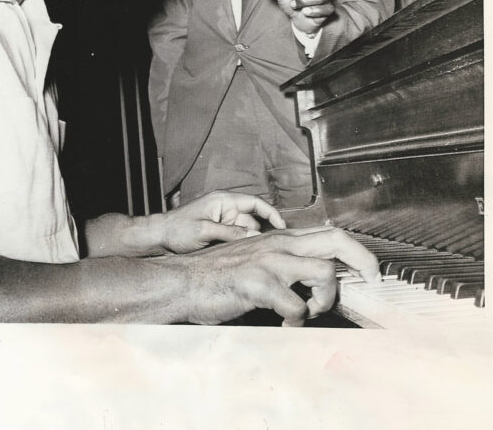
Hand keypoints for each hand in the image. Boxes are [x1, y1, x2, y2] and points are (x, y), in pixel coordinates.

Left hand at [161, 191, 285, 253]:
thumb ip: (230, 233)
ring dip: (252, 242)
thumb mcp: (204, 231)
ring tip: (259, 256)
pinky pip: (237, 238)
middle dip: (262, 232)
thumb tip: (255, 237)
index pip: (255, 203)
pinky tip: (246, 258)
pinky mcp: (219, 232)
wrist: (159, 237)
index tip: (283, 227)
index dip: (271, 213)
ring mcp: (223, 220)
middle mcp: (226, 209)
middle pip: (253, 219)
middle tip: (272, 249)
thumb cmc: (177, 230)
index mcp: (224, 201)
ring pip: (246, 231)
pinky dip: (242, 246)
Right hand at [182, 227, 379, 325]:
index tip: (369, 270)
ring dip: (323, 300)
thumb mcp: (257, 260)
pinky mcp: (258, 283)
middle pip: (336, 240)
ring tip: (307, 312)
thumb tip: (314, 278)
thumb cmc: (220, 275)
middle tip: (371, 280)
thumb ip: (284, 263)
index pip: (329, 233)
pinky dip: (297, 321)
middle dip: (363, 260)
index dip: (356, 250)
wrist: (184, 282)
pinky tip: (284, 323)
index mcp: (280, 239)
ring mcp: (269, 261)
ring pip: (324, 273)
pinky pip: (296, 305)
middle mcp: (278, 244)